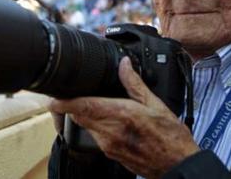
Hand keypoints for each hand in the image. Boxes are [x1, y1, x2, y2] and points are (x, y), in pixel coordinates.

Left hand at [49, 57, 198, 178]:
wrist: (177, 166)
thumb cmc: (170, 136)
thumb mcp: (156, 104)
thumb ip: (135, 83)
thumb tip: (124, 65)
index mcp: (120, 115)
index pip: (81, 107)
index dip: (62, 101)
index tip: (53, 94)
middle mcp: (109, 133)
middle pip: (77, 116)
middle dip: (71, 104)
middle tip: (71, 92)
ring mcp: (108, 145)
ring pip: (85, 126)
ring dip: (84, 114)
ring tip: (94, 102)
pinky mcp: (110, 154)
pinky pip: (95, 136)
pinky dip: (96, 125)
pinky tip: (109, 120)